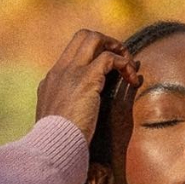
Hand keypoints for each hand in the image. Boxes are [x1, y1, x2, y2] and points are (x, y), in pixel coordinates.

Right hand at [36, 28, 141, 142]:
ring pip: (94, 39)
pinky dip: (124, 64)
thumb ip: (65, 113)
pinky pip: (110, 58)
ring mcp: (72, 72)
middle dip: (106, 43)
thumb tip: (79, 118)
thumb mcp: (57, 123)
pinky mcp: (87, 79)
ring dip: (117, 48)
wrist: (53, 146)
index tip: (108, 72)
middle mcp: (60, 71)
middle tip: (122, 61)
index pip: (72, 53)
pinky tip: (132, 80)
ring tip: (130, 67)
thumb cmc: (57, 144)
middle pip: (83, 37)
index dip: (93, 55)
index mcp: (51, 81)